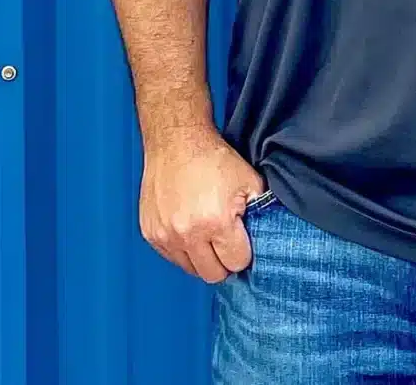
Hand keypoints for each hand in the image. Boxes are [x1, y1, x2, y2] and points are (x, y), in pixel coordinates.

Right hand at [138, 129, 267, 282]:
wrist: (176, 142)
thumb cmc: (213, 159)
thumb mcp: (250, 182)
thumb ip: (261, 213)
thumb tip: (265, 237)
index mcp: (216, 222)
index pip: (236, 263)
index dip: (242, 253)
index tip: (241, 241)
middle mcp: (187, 234)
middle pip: (213, 274)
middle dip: (223, 261)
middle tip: (225, 243)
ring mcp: (165, 235)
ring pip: (190, 269)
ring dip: (201, 257)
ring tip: (206, 233)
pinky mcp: (150, 233)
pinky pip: (172, 257)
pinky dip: (182, 249)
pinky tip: (189, 228)